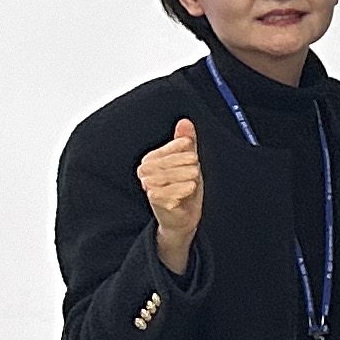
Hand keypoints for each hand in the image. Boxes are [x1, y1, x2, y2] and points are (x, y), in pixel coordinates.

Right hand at [138, 116, 203, 269]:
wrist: (181, 217)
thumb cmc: (183, 188)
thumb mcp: (188, 162)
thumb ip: (186, 142)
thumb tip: (185, 122)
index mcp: (151, 158)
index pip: (177, 145)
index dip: (189, 152)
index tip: (191, 158)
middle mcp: (146, 170)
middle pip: (183, 160)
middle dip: (192, 169)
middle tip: (190, 178)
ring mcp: (149, 185)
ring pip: (183, 174)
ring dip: (191, 181)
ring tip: (188, 187)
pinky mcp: (155, 199)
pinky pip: (179, 190)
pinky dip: (187, 192)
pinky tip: (186, 194)